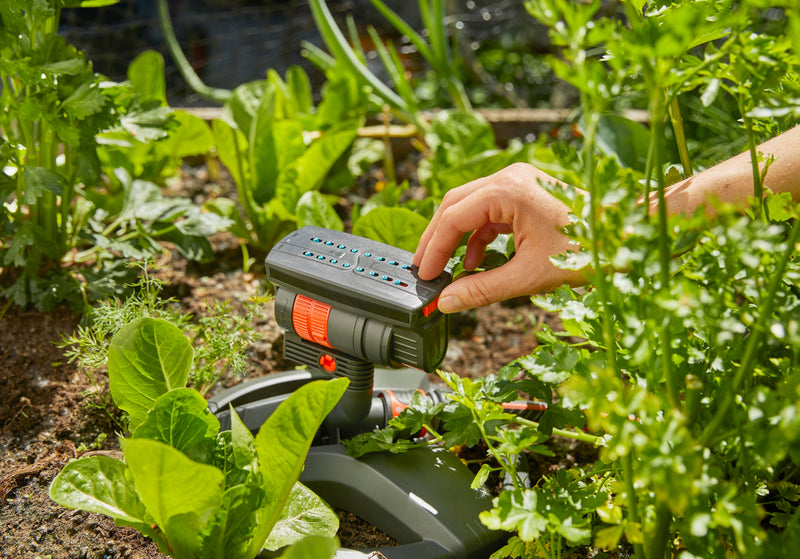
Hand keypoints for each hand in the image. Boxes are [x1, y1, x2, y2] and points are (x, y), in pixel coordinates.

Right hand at [413, 163, 585, 312]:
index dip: (433, 249)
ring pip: (470, 207)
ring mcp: (518, 182)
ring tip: (448, 268)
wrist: (627, 236)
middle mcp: (509, 177)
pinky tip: (477, 260)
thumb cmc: (588, 251)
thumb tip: (446, 302)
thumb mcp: (528, 276)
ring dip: (456, 237)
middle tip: (425, 269)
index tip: (425, 275)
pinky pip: (489, 211)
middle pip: (455, 205)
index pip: (452, 217)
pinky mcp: (526, 192)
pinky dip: (478, 235)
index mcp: (507, 190)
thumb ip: (482, 289)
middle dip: (437, 239)